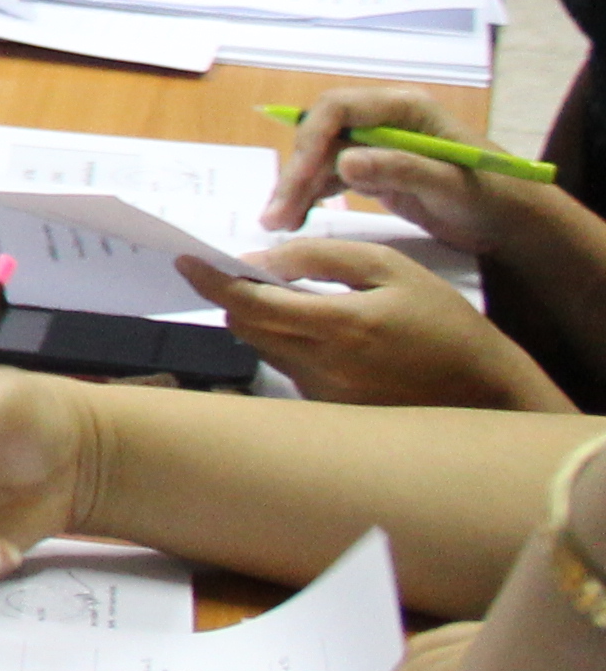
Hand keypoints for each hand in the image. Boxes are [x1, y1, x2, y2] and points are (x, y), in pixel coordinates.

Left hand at [173, 238, 559, 410]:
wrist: (485, 390)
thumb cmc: (441, 322)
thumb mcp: (391, 269)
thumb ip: (322, 258)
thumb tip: (261, 260)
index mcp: (339, 328)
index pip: (250, 305)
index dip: (211, 281)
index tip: (185, 261)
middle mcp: (323, 368)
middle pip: (247, 329)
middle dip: (236, 297)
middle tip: (249, 273)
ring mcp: (324, 396)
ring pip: (266, 349)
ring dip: (264, 322)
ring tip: (293, 300)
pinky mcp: (330, 412)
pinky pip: (290, 369)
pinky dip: (291, 344)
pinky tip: (323, 334)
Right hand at [261, 86, 507, 245]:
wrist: (515, 222)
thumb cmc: (492, 196)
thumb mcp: (451, 184)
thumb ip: (400, 169)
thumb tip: (344, 161)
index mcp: (402, 108)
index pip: (337, 108)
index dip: (310, 140)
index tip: (295, 181)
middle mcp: (382, 120)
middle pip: (321, 134)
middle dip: (295, 173)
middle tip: (275, 215)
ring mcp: (376, 145)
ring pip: (319, 158)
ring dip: (296, 188)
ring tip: (277, 224)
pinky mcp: (374, 171)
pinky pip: (330, 176)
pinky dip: (311, 196)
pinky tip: (296, 218)